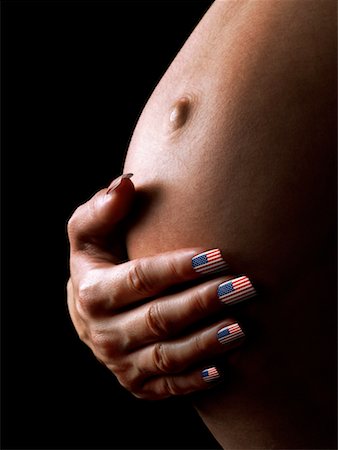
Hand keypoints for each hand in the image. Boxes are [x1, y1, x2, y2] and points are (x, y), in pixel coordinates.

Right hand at [67, 174, 255, 399]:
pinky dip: (196, 379)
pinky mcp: (137, 383)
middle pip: (159, 318)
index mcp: (92, 292)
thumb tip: (126, 183)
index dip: (177, 268)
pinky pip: (168, 385)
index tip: (216, 256)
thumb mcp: (89, 233)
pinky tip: (225, 368)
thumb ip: (102, 209)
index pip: (140, 279)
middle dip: (203, 302)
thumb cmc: (99, 261)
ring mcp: (121, 362)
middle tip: (243, 286)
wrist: (91, 310)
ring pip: (167, 356)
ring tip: (242, 326)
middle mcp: (104, 333)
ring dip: (207, 342)